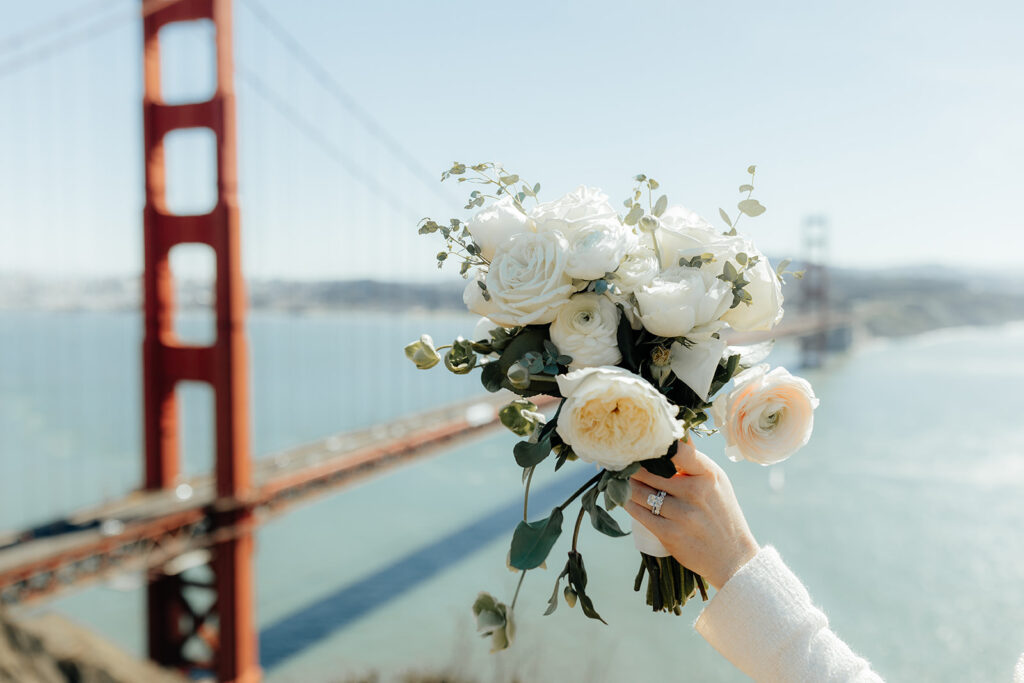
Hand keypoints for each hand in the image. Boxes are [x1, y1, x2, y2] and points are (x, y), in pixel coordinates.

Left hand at [625, 438, 759, 589]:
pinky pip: (638, 512)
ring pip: (639, 491)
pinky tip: (622, 496)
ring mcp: (682, 514)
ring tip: (619, 478)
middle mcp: (695, 492)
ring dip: (625, 484)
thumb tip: (676, 434)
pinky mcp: (669, 533)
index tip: (640, 441)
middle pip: (649, 470)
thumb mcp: (716, 481)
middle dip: (631, 465)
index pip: (677, 450)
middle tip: (620, 460)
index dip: (653, 444)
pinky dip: (627, 502)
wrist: (732, 557)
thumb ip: (694, 460)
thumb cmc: (722, 513)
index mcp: (708, 474)